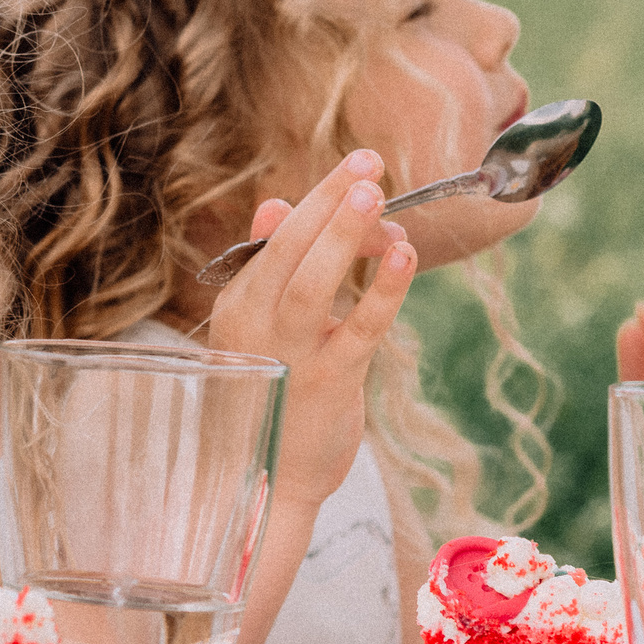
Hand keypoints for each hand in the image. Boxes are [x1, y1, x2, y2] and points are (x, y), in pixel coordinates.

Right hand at [208, 148, 417, 517]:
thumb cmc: (272, 393)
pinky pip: (359, 328)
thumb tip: (278, 204)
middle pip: (289, 250)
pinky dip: (384, 291)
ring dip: (344, 236)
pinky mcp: (328, 382)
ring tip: (376, 197)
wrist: (270, 479)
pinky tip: (405, 258)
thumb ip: (269, 266)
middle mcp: (256, 324)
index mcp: (239, 304)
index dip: (317, 199)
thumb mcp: (259, 328)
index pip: (275, 238)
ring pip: (313, 283)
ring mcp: (290, 354)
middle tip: (368, 166)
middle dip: (329, 203)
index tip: (355, 165)